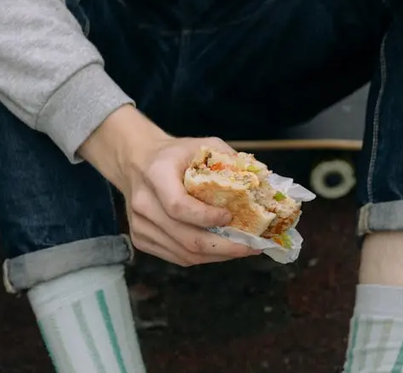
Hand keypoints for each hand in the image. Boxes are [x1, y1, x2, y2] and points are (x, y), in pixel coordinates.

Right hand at [79, 107, 257, 266]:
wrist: (137, 162)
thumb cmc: (175, 154)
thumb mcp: (202, 146)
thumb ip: (231, 161)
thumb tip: (266, 184)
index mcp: (156, 174)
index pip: (178, 206)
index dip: (207, 217)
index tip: (231, 217)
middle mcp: (143, 202)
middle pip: (185, 237)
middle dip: (224, 247)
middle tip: (252, 247)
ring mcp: (139, 224)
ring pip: (183, 253)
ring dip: (217, 256)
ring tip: (242, 250)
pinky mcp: (140, 239)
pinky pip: (176, 257)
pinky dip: (203, 258)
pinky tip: (220, 250)